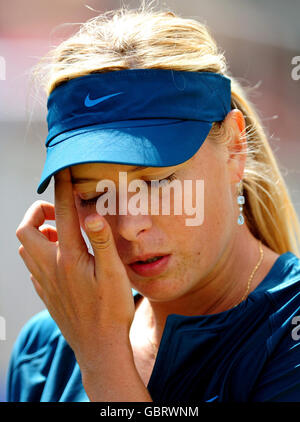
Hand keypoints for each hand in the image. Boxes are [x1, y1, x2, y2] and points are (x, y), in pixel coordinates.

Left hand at [16, 168, 135, 370]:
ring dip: (37, 234)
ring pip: (26, 249)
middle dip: (36, 213)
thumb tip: (91, 214)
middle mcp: (50, 267)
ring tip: (60, 235)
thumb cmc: (110, 310)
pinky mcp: (46, 294)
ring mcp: (45, 282)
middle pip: (26, 231)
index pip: (62, 214)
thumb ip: (102, 241)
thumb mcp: (114, 274)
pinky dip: (40, 254)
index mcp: (69, 258)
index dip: (63, 189)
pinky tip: (60, 260)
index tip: (64, 173)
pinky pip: (32, 267)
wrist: (99, 347)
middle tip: (57, 213)